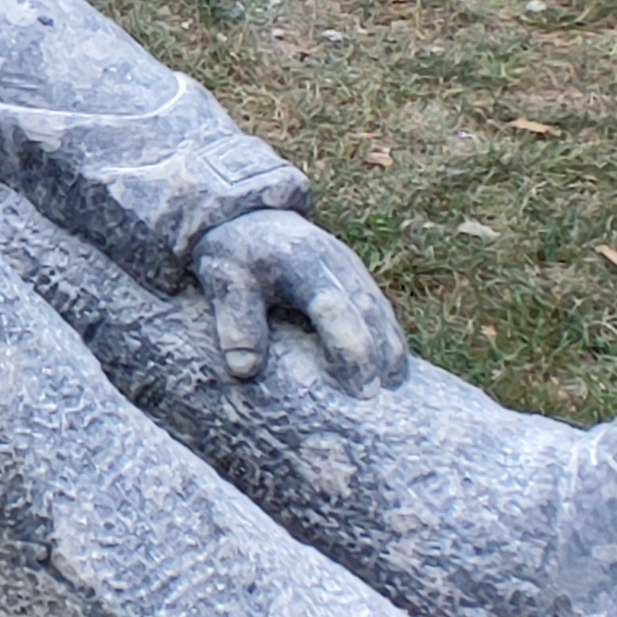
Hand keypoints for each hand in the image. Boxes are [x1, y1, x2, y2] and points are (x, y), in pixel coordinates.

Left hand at [192, 209, 408, 392]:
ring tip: (393, 388)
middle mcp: (337, 264)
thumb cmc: (237, 253)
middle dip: (379, 356)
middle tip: (376, 398)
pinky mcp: (357, 278)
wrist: (250, 217)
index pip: (335, 309)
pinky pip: (381, 310)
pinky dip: (389, 339)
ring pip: (382, 312)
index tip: (357, 390)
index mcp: (302, 264)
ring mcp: (352, 270)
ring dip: (391, 350)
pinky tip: (391, 370)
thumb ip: (235, 318)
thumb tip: (244, 368)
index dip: (351, 350)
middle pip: (370, 312)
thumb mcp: (224, 277)